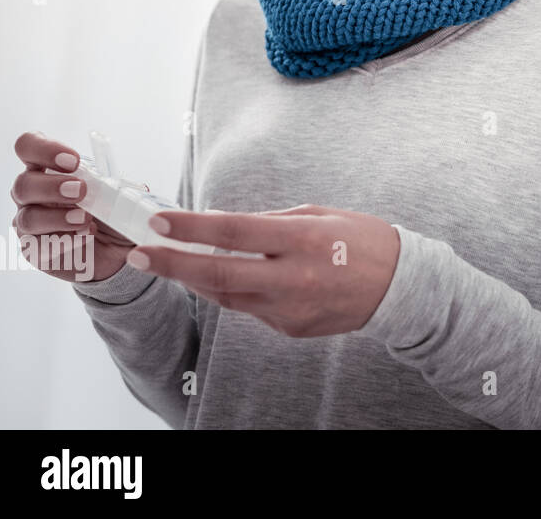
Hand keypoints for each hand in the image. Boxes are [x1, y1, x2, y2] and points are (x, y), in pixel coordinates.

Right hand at [10, 131, 134, 282]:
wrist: (116, 251)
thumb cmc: (113, 214)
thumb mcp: (123, 196)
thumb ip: (122, 187)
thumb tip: (134, 187)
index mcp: (50, 169)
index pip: (29, 146)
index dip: (44, 149)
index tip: (73, 161)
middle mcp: (33, 193)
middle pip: (22, 184)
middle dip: (52, 187)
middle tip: (81, 191)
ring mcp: (29, 222)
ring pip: (27, 218)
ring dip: (58, 218)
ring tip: (86, 219)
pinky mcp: (33, 249)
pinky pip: (37, 245)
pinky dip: (63, 241)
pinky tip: (82, 237)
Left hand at [127, 204, 400, 336]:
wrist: (400, 287)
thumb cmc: (362, 240)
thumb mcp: (319, 214)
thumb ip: (271, 222)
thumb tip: (225, 227)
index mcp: (302, 240)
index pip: (234, 233)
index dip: (192, 228)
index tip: (160, 221)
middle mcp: (293, 277)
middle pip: (219, 273)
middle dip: (172, 263)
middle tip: (140, 253)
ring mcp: (290, 308)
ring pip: (227, 296)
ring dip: (195, 279)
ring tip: (169, 263)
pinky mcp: (291, 327)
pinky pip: (252, 308)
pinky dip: (234, 292)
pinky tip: (227, 278)